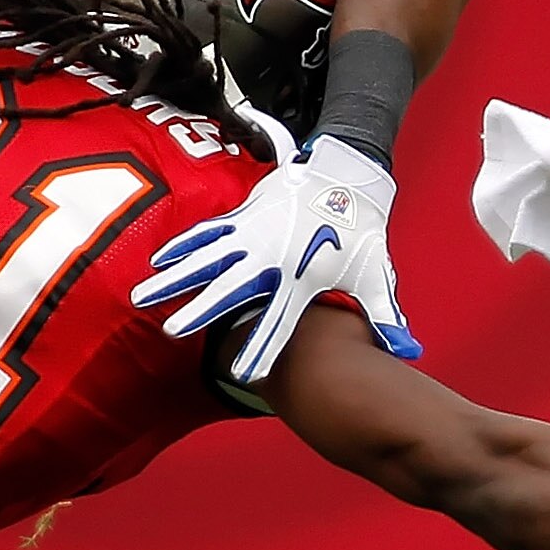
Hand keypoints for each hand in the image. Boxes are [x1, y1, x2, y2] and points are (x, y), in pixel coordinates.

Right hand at [129, 134, 420, 385]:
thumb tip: (406, 350)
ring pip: (207, 259)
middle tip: (174, 331)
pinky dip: (183, 246)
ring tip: (143, 296)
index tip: (245, 374)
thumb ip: (384, 316)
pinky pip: (208, 233)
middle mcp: (273, 258)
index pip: (279, 321)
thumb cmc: (360, 231)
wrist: (347, 175)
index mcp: (303, 278)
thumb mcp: (374, 274)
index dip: (263, 347)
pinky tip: (158, 261)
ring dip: (174, 277)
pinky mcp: (244, 217)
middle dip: (202, 310)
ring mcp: (255, 235)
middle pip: (230, 288)